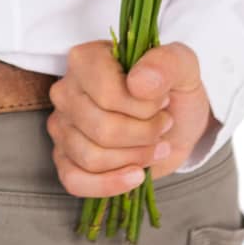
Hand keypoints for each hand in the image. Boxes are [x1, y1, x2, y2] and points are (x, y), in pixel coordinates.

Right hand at [47, 40, 215, 196]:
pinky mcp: (64, 156)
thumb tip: (138, 84)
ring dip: (134, 158)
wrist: (172, 122)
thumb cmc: (171, 90)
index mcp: (86, 59)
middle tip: (163, 126)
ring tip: (153, 145)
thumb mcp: (182, 67)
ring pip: (91, 157)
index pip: (107, 94)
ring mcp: (61, 125)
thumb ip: (165, 64)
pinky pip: (74, 180)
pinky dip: (109, 184)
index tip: (163, 103)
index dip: (144, 108)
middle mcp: (66, 90)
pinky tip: (135, 175)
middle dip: (144, 136)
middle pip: (102, 129)